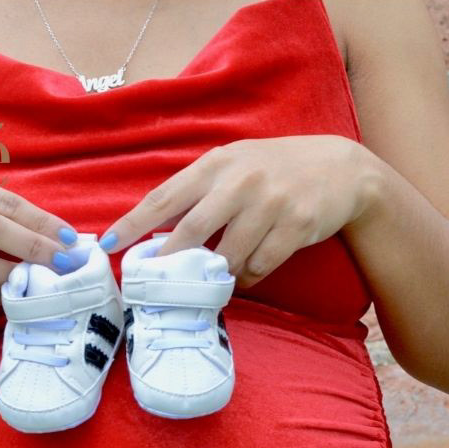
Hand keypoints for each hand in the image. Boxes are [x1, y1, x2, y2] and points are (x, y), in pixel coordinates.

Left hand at [99, 136, 377, 287]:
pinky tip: (246, 276)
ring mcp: (270, 203)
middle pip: (191, 232)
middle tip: (154, 283)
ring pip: (227, 256)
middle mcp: (241, 181)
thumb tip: (155, 229)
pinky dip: (247, 278)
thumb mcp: (234, 167)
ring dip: (216, 275)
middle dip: (168, 262)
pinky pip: (259, 266)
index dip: (133, 222)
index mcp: (216, 164)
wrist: (340, 168)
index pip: (165, 196)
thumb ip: (198, 192)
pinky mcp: (296, 226)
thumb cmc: (274, 170)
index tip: (108, 244)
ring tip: (212, 280)